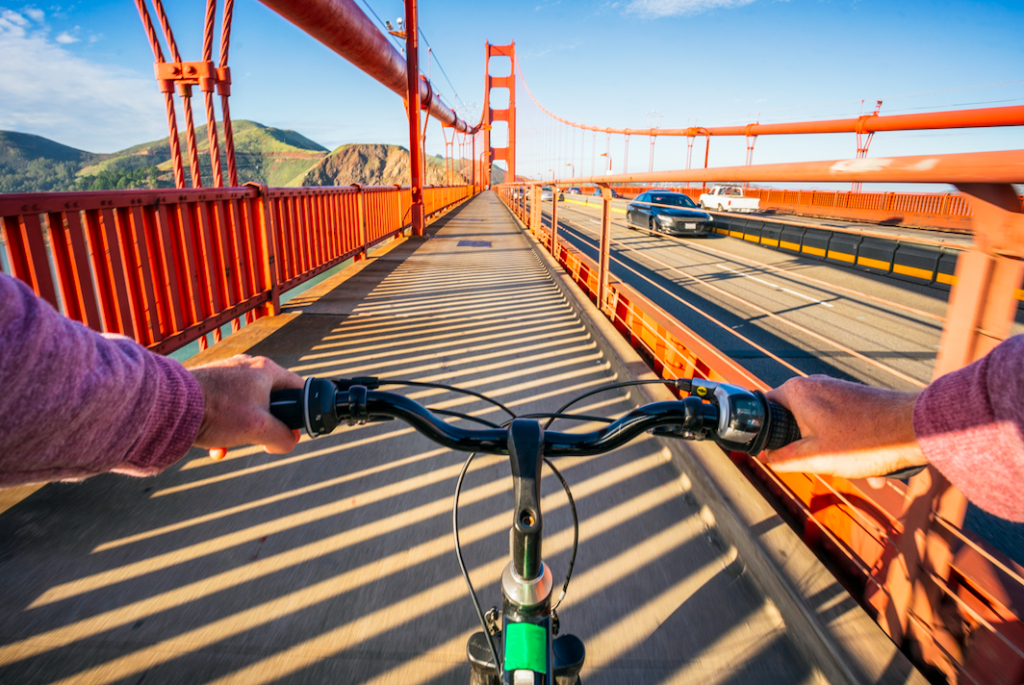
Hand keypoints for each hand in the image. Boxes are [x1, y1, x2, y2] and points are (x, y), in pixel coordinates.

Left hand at [190, 355, 304, 458]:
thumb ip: (282, 437)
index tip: (293, 430)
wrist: (170, 405)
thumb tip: (288, 442)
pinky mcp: (209, 383)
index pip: (298, 387)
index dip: (301, 412)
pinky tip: (214, 443)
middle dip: (266, 425)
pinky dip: (224, 426)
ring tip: (231, 443)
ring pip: (247, 406)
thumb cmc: (218, 411)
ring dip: (243, 429)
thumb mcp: (259, 429)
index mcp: (266, 370)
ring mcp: (227, 373)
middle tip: (260, 439)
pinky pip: (226, 407)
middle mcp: (248, 366)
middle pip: (271, 400)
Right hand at [762, 375, 928, 481]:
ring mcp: (837, 389)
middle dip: (804, 445)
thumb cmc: (864, 442)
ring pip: (819, 424)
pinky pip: (841, 424)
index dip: (764, 431)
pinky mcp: (855, 397)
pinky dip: (849, 444)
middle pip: (793, 419)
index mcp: (797, 392)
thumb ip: (782, 458)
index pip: (764, 407)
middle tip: (817, 462)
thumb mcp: (814, 458)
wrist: (914, 429)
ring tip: (852, 469)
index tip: (773, 450)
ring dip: (831, 449)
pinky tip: (868, 466)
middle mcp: (814, 384)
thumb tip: (768, 457)